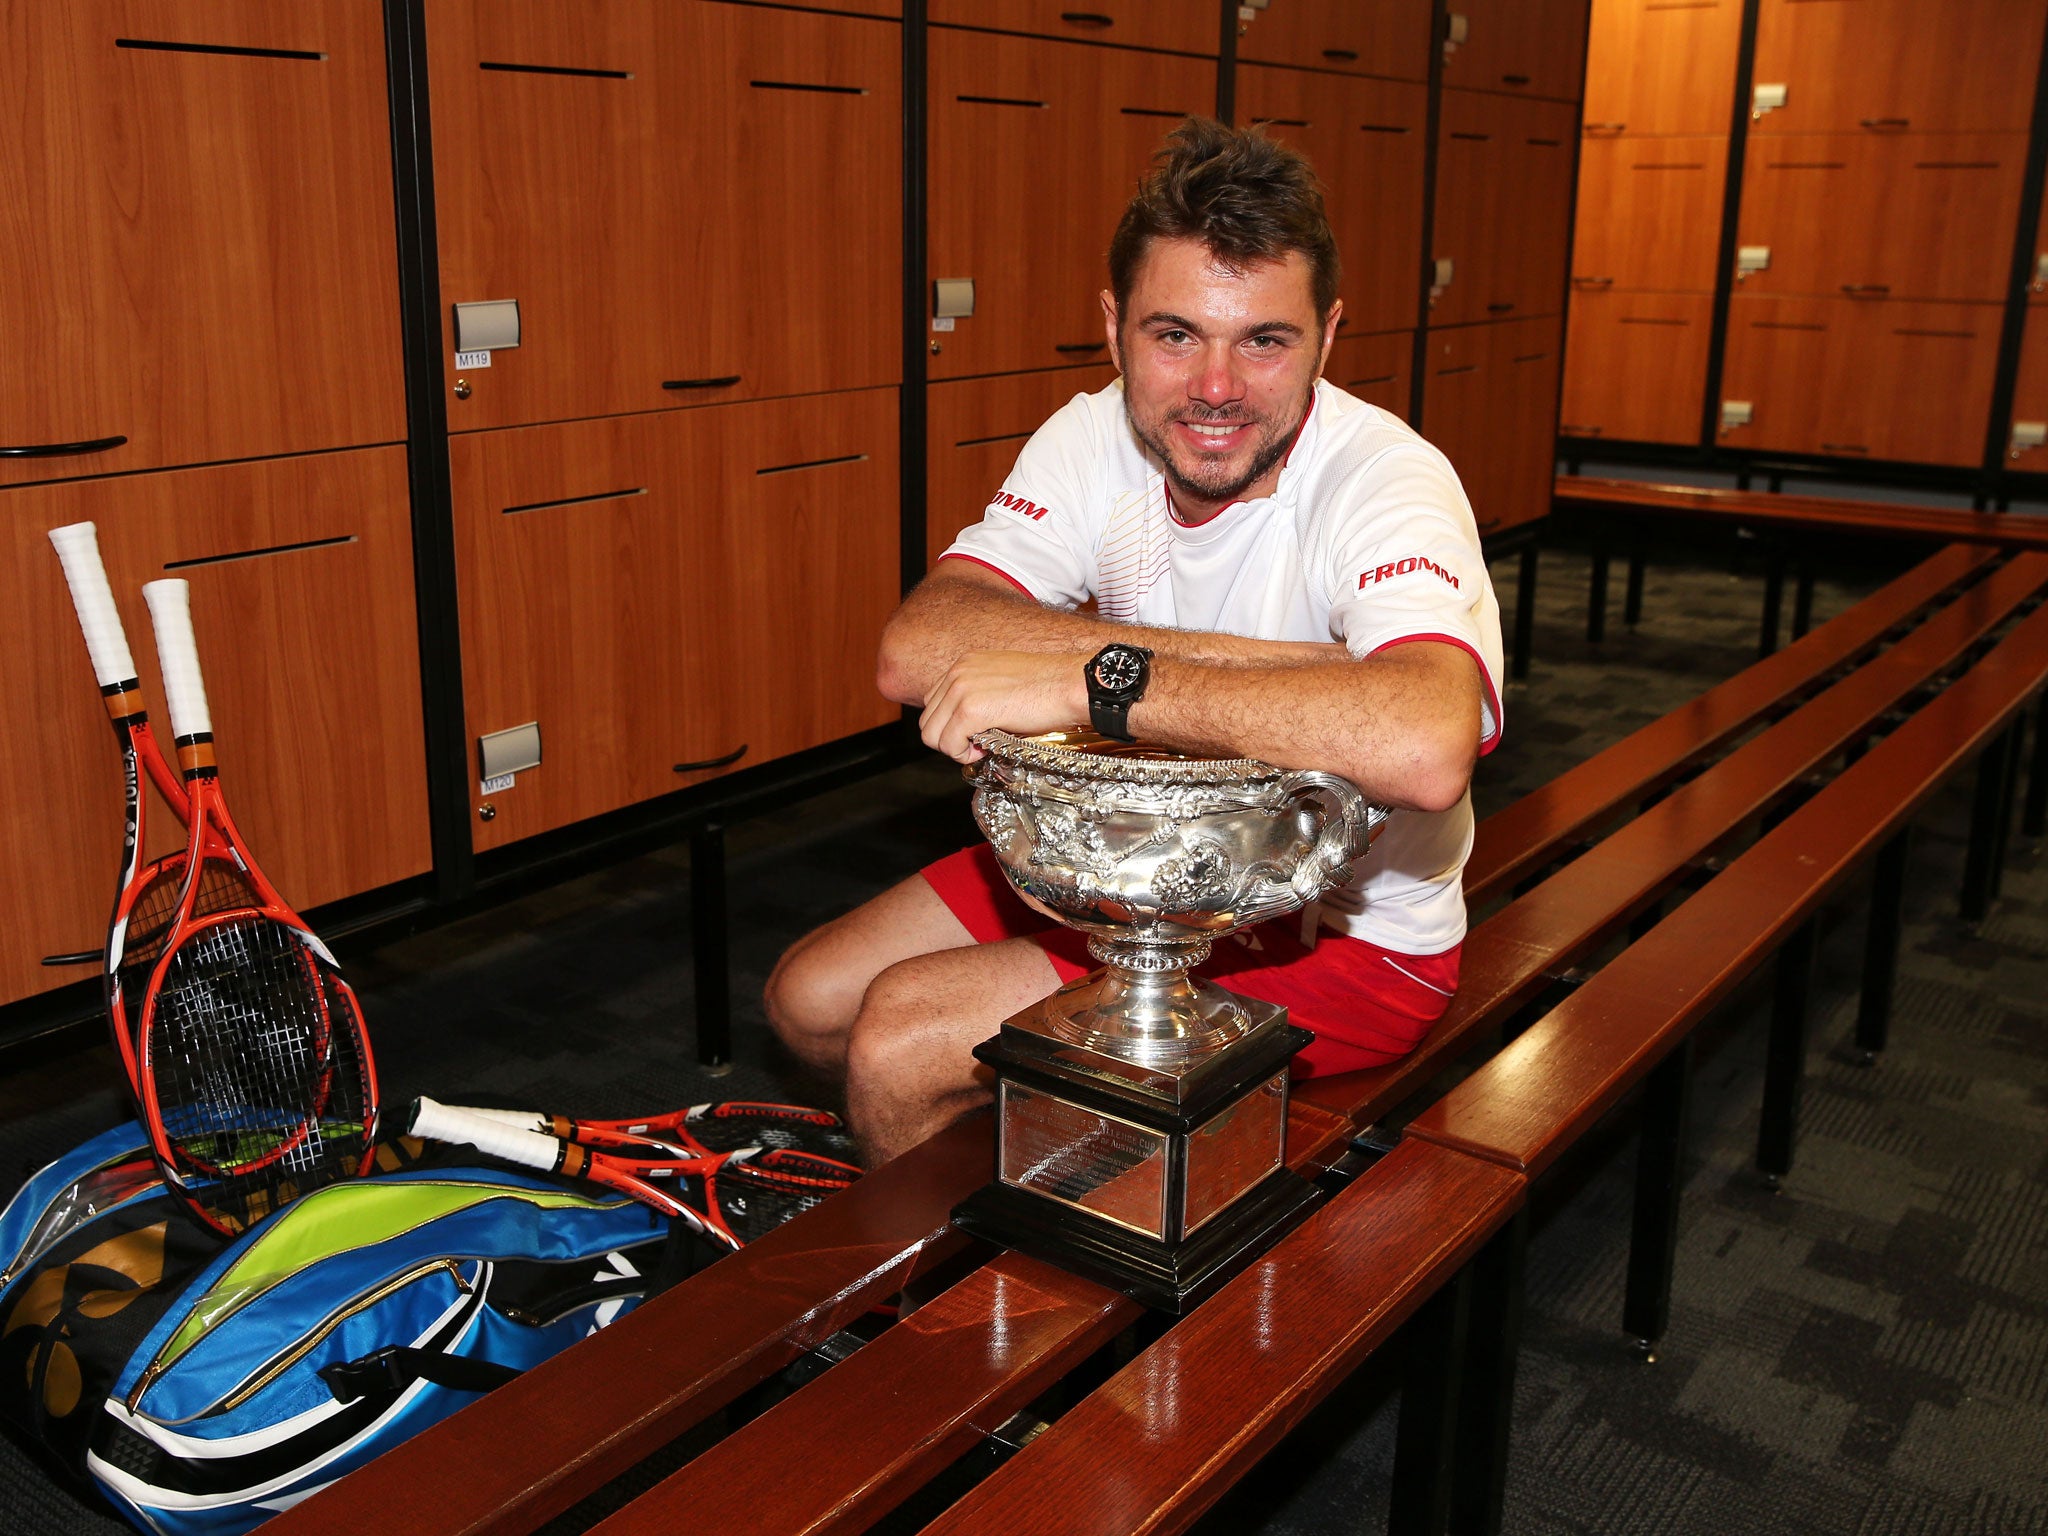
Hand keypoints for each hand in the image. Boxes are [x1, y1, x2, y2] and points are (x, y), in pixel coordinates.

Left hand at [919, 650, 1088, 761]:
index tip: (976, 733)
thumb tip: (968, 722)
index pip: (934, 702)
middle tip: (980, 744)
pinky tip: (987, 749)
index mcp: (965, 663)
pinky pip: (948, 745)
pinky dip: (964, 755)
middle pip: (928, 719)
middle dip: (950, 739)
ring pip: (932, 735)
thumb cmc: (1050, 686)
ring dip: (955, 748)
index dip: (952, 725)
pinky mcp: (971, 710)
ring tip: (984, 747)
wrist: (1072, 683)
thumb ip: (981, 694)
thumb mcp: (1005, 681)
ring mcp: (961, 690)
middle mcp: (958, 672)